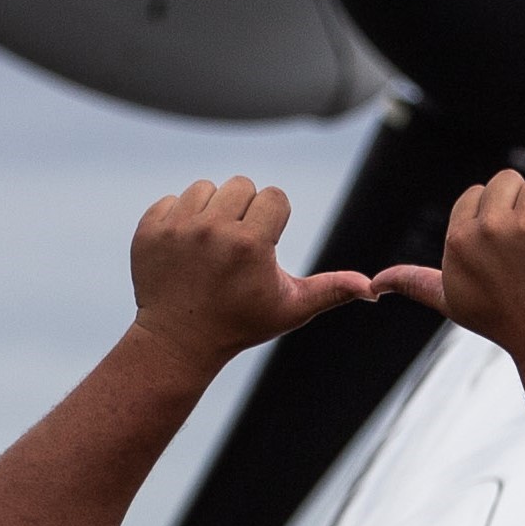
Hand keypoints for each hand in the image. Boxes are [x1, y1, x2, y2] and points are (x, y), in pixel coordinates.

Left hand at [128, 174, 373, 376]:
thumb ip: (332, 289)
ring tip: (210, 247)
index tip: (263, 247)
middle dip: (244, 211)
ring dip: (211, 211)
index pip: (274, 196)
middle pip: (241, 185)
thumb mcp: (291, 309)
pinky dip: (179, 219)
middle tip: (236, 248)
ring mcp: (177, 228)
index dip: (273, 220)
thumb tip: (374, 288)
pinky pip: (172, 200)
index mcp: (251, 244)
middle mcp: (213, 230)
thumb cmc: (241, 323)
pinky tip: (185, 250)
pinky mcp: (150, 229)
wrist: (179, 340)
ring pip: (205, 188)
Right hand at [375, 171, 524, 352]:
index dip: (496, 213)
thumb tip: (373, 285)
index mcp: (459, 238)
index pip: (477, 191)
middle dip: (522, 203)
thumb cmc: (501, 320)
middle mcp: (489, 229)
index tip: (505, 245)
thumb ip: (414, 282)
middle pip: (508, 179)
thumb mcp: (450, 301)